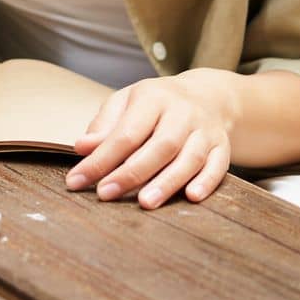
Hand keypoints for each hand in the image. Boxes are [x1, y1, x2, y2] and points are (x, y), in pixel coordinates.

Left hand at [65, 70, 237, 208]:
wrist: (208, 96)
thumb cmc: (156, 104)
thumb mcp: (126, 102)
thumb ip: (104, 125)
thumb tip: (82, 148)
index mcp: (153, 98)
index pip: (126, 133)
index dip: (101, 159)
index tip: (77, 181)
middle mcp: (182, 112)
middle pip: (159, 145)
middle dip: (131, 173)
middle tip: (105, 194)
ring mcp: (205, 130)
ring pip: (189, 158)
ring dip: (167, 182)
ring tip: (145, 203)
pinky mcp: (222, 147)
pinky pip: (218, 165)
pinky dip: (206, 182)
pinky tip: (192, 196)